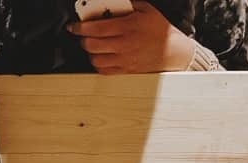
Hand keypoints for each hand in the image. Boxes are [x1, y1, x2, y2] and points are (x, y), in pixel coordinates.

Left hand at [68, 1, 195, 72]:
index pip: (96, 29)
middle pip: (91, 46)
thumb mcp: (145, 9)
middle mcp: (123, 46)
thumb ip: (126, 5)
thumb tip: (110, 4)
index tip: (74, 26)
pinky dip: (98, 64)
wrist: (172, 51)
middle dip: (83, 39)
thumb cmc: (160, 30)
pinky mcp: (125, 71)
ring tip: (92, 46)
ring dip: (90, 52)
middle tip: (83, 34)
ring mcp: (123, 60)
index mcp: (127, 28)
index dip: (80, 27)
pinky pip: (104, 71)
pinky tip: (100, 57)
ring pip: (95, 60)